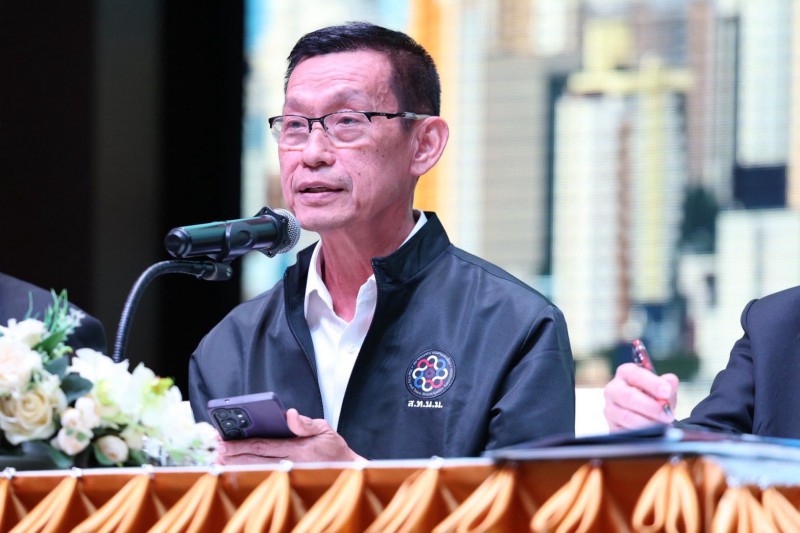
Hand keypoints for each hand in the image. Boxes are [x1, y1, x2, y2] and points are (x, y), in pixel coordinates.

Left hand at [214, 408, 364, 464]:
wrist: (346, 470)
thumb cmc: (333, 448)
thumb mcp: (325, 429)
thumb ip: (306, 424)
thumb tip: (290, 414)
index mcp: (298, 448)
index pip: (264, 445)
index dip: (241, 443)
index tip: (224, 441)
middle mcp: (290, 463)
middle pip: (255, 459)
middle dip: (233, 455)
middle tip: (214, 451)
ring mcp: (287, 473)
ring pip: (256, 469)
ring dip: (236, 465)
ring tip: (218, 460)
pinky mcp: (287, 479)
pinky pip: (262, 475)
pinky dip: (246, 472)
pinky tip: (234, 469)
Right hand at [603, 363, 678, 430]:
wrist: (643, 417)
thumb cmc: (651, 398)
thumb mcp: (663, 390)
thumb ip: (668, 385)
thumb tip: (669, 380)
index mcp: (626, 374)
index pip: (636, 375)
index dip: (652, 383)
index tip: (666, 391)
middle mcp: (614, 389)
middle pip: (629, 396)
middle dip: (651, 407)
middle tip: (667, 414)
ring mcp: (610, 408)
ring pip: (627, 416)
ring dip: (647, 422)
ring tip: (662, 425)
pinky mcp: (612, 426)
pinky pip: (625, 431)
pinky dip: (640, 433)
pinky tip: (652, 433)